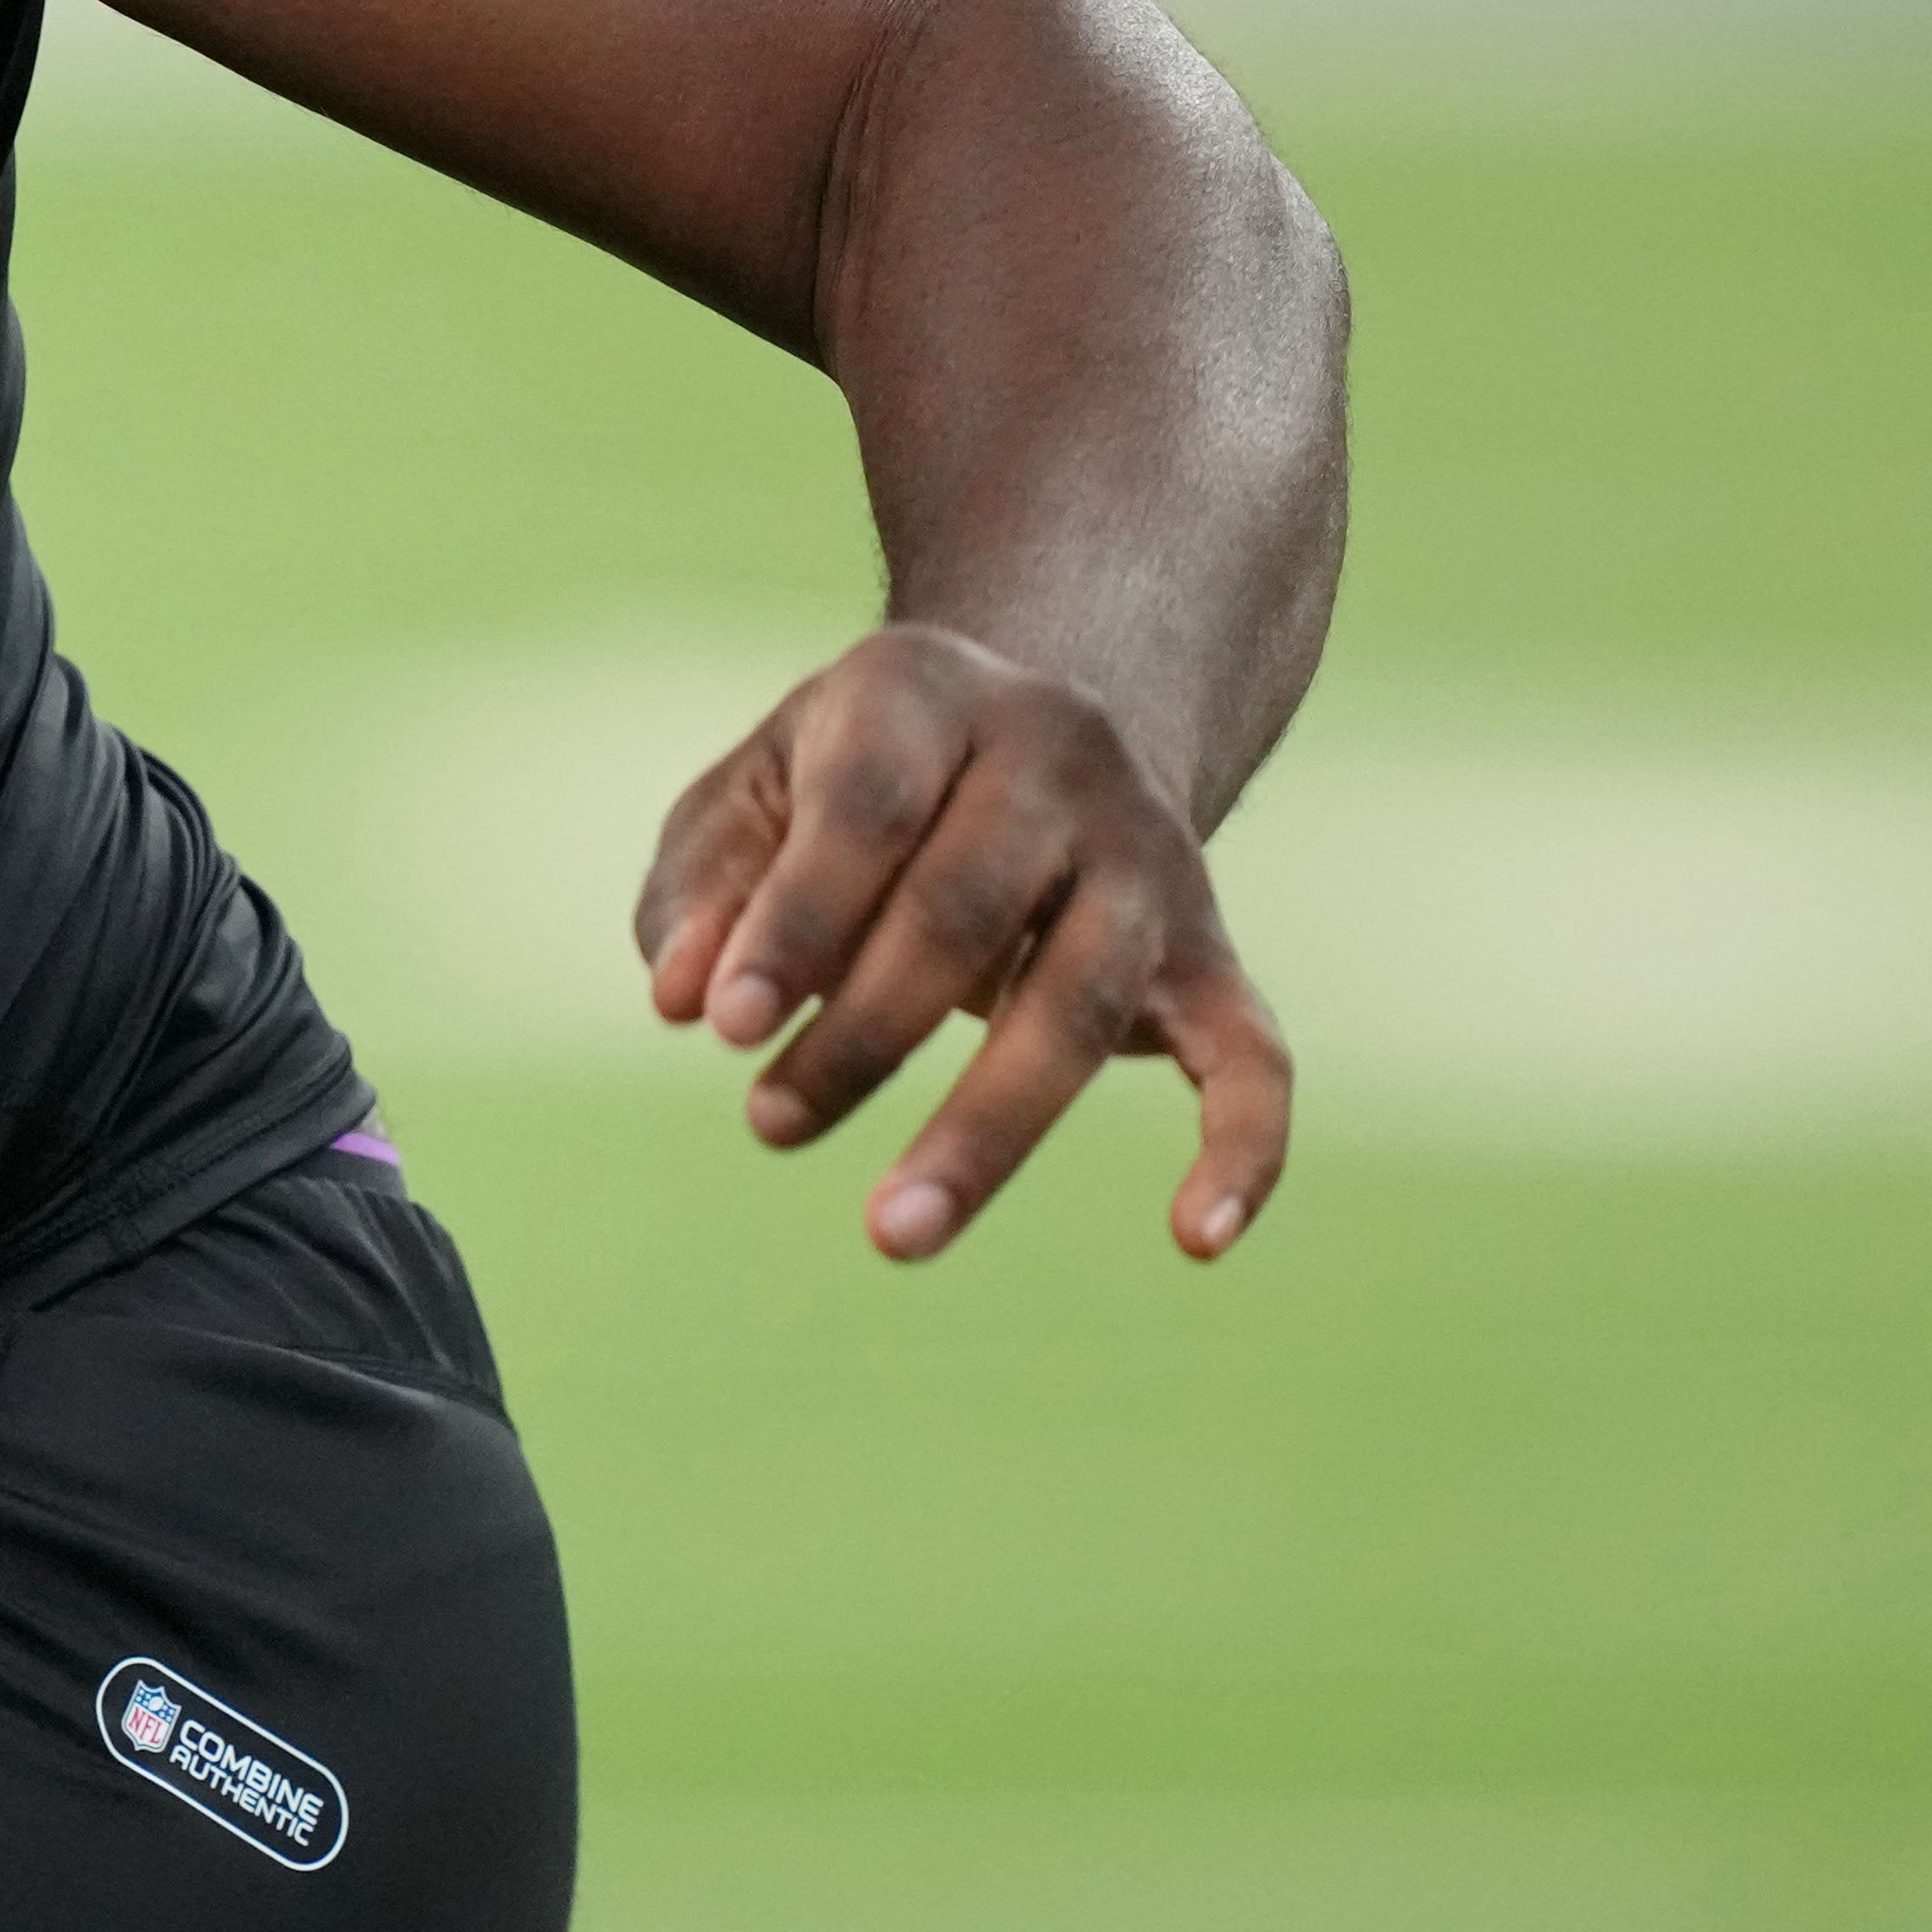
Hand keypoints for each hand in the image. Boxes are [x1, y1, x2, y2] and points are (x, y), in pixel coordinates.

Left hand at [634, 621, 1293, 1265]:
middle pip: (965, 908)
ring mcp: (1149, 854)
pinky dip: (1241, 1150)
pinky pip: (1253, 1057)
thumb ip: (704, 890)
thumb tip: (678, 999)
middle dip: (863, 1032)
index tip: (722, 1027)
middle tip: (769, 1125)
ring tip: (893, 1232)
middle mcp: (1058, 754)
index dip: (795, 920)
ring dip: (986, 1126)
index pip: (866, 806)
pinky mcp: (1212, 951)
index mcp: (926, 689)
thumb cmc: (849, 781)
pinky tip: (1196, 1241)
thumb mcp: (754, 793)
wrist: (1035, 726)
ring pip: (1079, 1000)